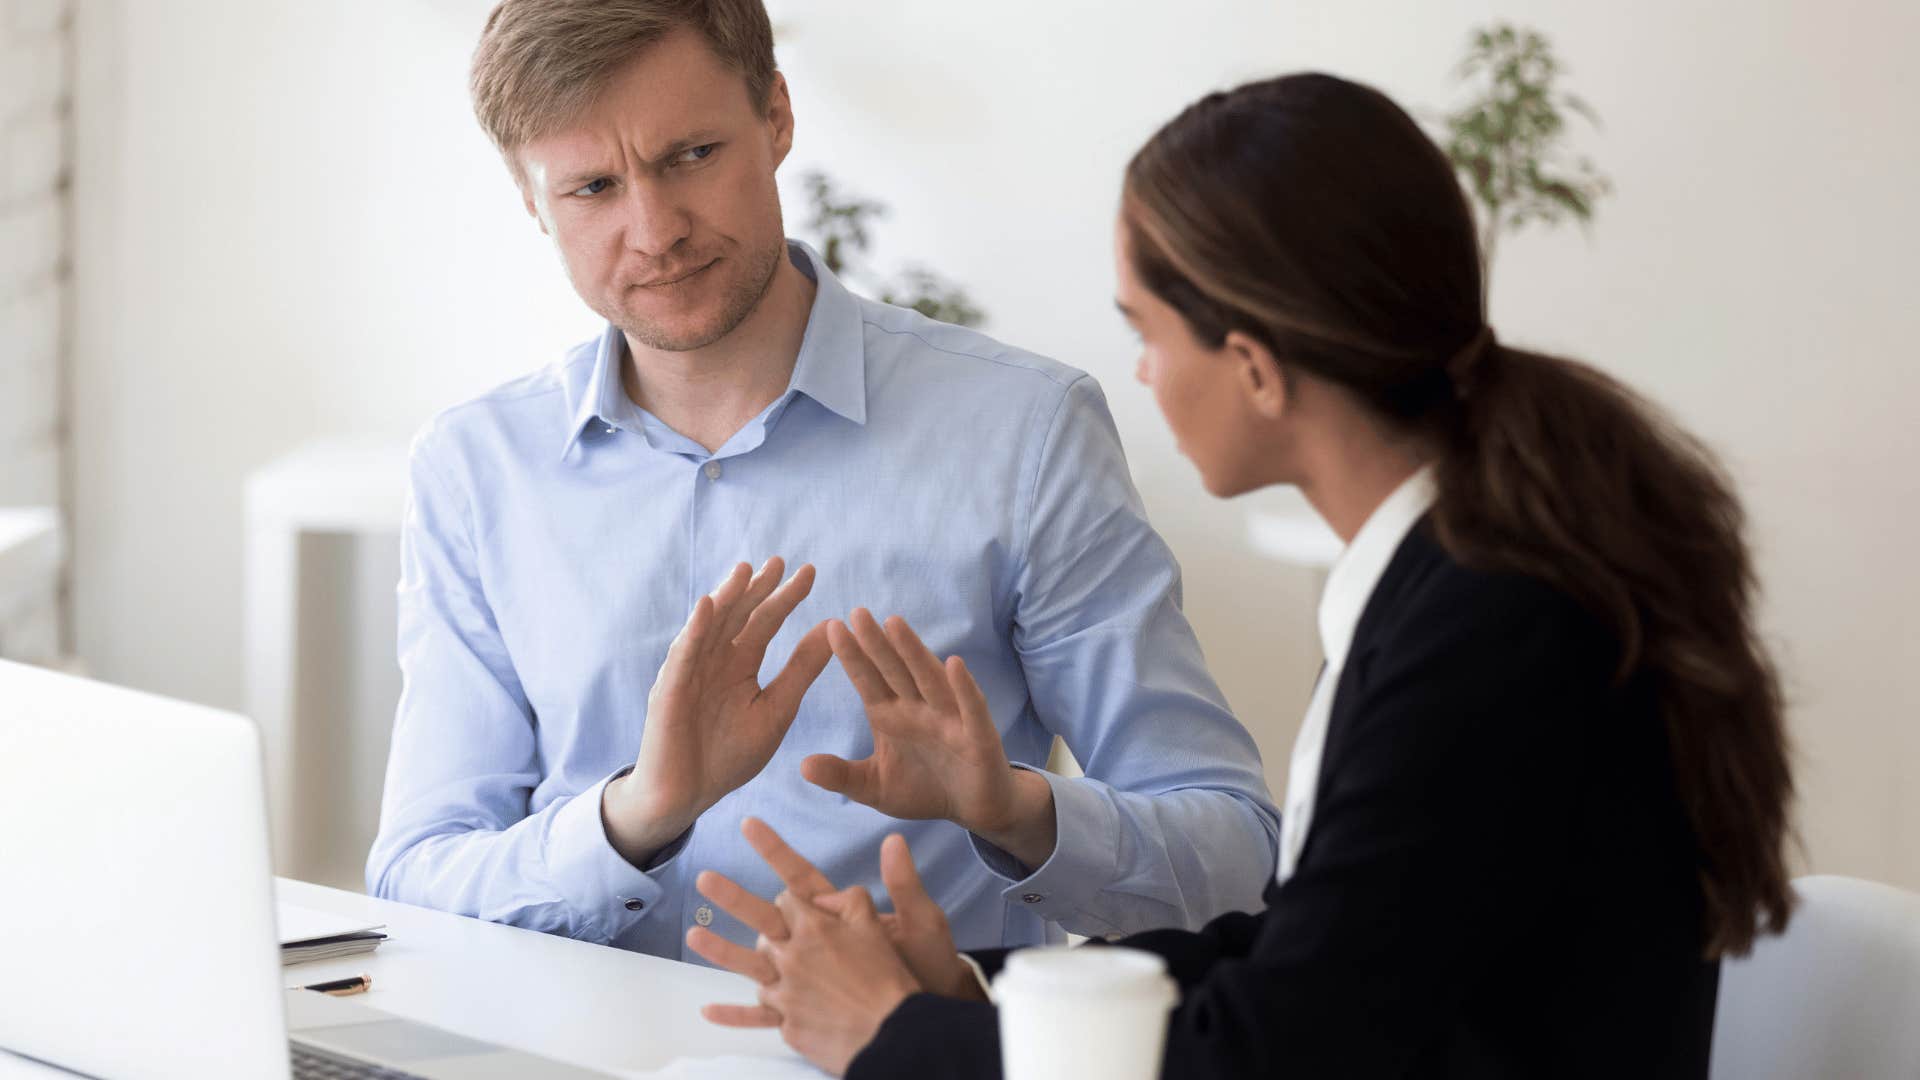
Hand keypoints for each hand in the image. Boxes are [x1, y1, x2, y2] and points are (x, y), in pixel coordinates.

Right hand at [603, 559, 831, 864]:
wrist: (687, 796)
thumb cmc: (728, 757)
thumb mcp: (776, 709)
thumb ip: (801, 671)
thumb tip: (832, 629)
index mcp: (740, 665)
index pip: (765, 622)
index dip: (785, 597)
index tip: (810, 571)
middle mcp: (713, 661)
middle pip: (738, 615)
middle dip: (757, 588)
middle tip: (781, 561)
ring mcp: (689, 672)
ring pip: (709, 626)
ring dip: (726, 597)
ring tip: (746, 569)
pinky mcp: (669, 690)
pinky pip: (683, 655)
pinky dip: (695, 630)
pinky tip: (708, 606)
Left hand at [689, 821, 979, 1073]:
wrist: (903, 1033)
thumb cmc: (913, 975)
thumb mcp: (918, 921)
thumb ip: (899, 882)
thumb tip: (891, 842)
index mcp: (826, 927)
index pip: (794, 890)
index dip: (778, 864)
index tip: (750, 826)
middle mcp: (801, 955)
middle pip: (761, 919)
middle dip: (732, 896)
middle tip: (705, 880)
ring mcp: (792, 990)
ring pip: (748, 965)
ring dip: (719, 949)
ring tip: (692, 934)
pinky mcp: (792, 1021)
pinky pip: (756, 1018)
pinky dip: (733, 1016)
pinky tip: (708, 1011)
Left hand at [802, 610, 1055, 865]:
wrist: (972, 809)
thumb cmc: (923, 790)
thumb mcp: (874, 787)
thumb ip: (842, 776)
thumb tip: (802, 766)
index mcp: (891, 715)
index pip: (868, 680)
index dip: (853, 656)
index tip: (831, 628)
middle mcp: (919, 709)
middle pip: (894, 670)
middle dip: (876, 643)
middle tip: (856, 612)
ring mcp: (950, 719)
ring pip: (928, 679)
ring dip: (913, 652)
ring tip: (894, 623)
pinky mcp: (978, 736)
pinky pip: (970, 708)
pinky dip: (963, 687)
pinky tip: (954, 664)